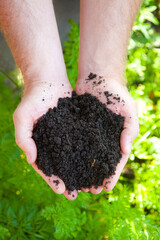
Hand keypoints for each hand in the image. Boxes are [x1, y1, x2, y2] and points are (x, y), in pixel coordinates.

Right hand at [13, 80, 77, 199]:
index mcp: (39, 144)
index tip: (61, 190)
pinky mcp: (76, 129)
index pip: (45, 167)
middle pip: (60, 166)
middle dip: (68, 181)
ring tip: (88, 185)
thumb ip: (23, 138)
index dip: (52, 179)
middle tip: (76, 196)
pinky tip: (95, 164)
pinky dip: (87, 155)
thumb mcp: (22, 118)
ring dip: (79, 172)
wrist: (49, 81)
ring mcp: (65, 136)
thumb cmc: (33, 99)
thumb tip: (31, 160)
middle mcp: (53, 143)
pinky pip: (82, 144)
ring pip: (73, 158)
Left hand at [75, 76, 138, 193]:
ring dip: (82, 169)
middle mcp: (102, 137)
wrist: (97, 76)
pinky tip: (66, 164)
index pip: (115, 160)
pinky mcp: (76, 126)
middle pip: (99, 161)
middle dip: (95, 176)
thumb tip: (125, 150)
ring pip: (85, 155)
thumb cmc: (115, 93)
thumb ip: (130, 129)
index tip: (106, 187)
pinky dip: (71, 154)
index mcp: (116, 136)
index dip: (111, 174)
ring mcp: (89, 133)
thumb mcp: (129, 109)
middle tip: (89, 190)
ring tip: (77, 182)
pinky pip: (73, 142)